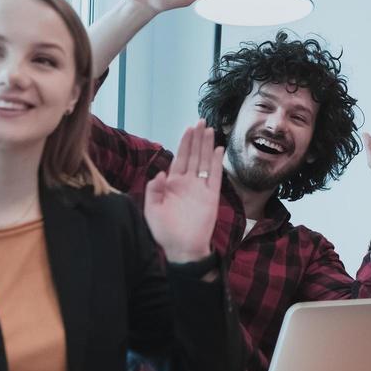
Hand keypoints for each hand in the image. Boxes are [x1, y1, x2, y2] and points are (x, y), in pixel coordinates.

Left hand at [145, 122, 222, 261]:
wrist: (182, 248)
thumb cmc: (165, 231)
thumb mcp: (152, 210)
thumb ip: (154, 190)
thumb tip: (160, 172)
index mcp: (172, 184)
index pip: (179, 158)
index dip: (184, 143)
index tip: (189, 129)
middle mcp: (188, 183)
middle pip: (193, 155)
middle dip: (197, 139)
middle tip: (201, 122)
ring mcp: (200, 188)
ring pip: (205, 162)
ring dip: (207, 146)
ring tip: (210, 130)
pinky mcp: (211, 196)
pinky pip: (215, 176)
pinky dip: (217, 163)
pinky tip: (218, 150)